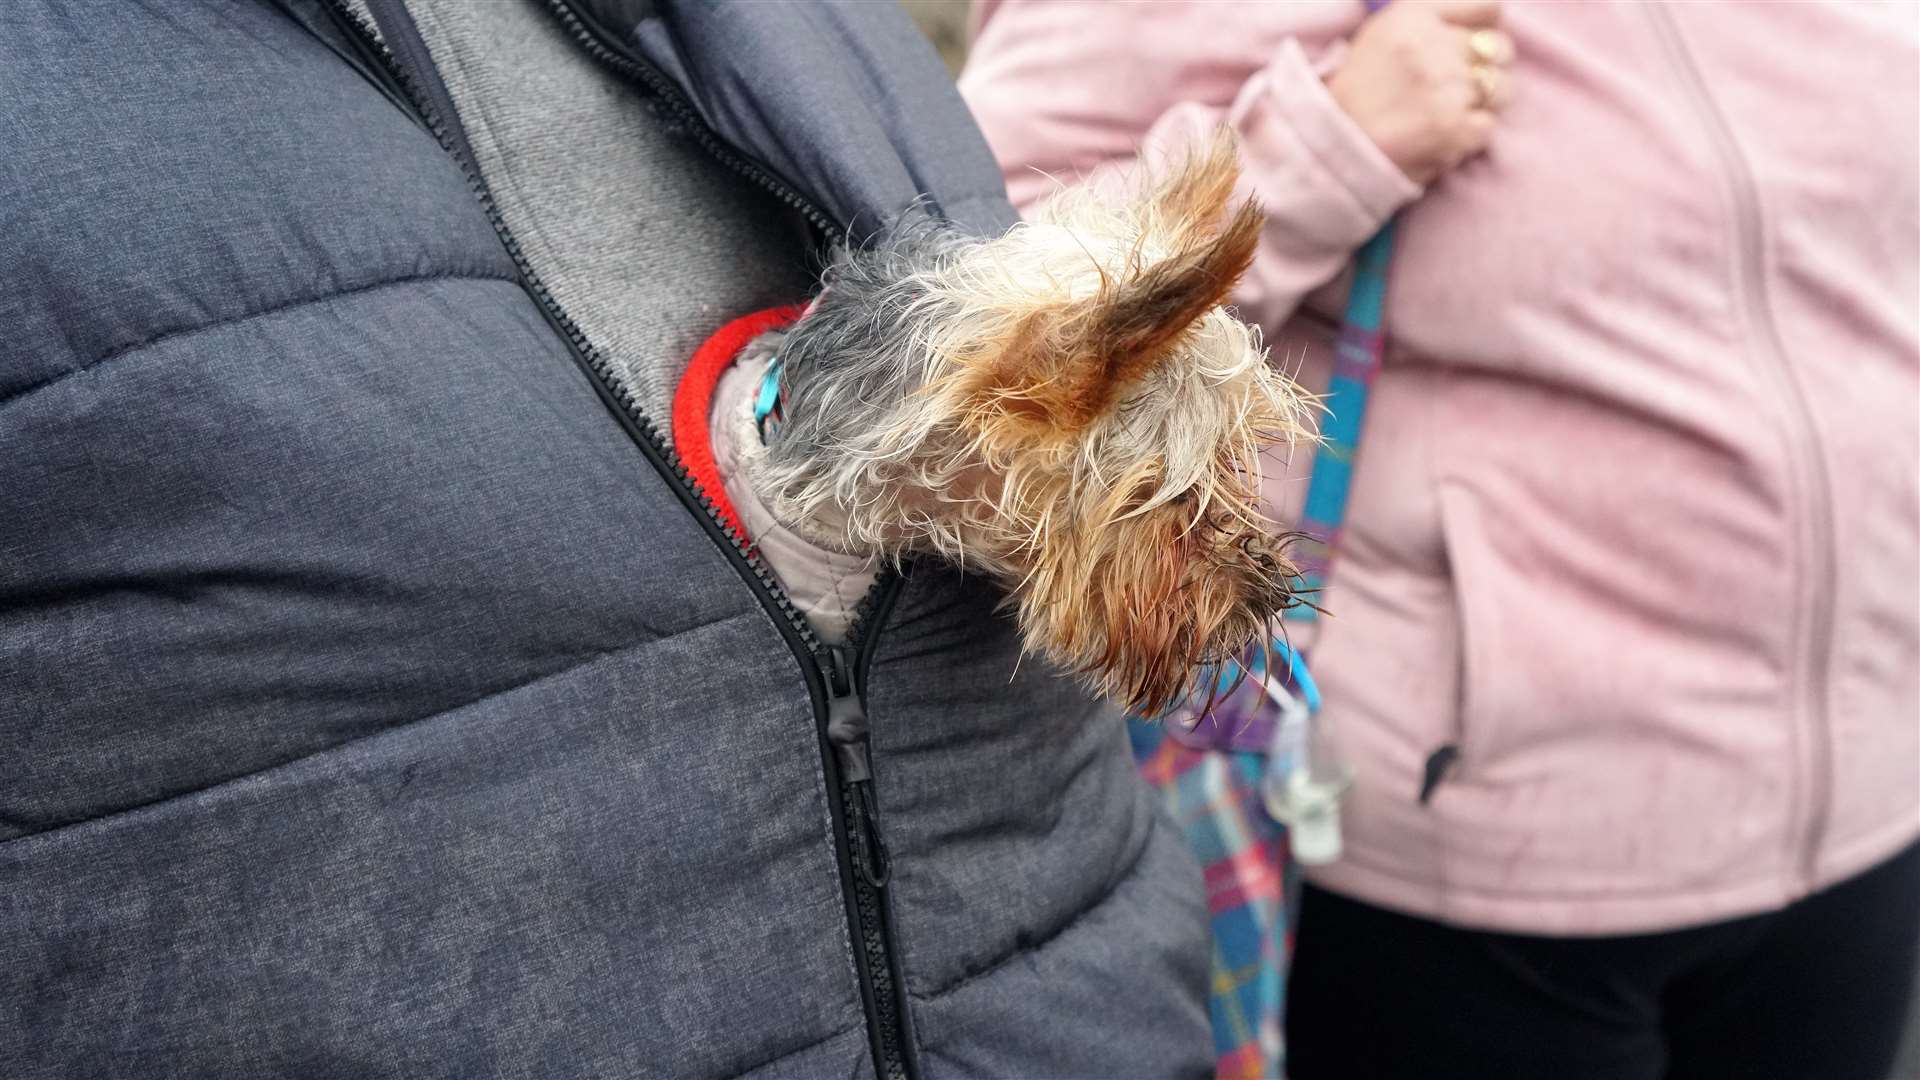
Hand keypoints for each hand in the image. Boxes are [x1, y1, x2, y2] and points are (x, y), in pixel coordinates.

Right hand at [1324, 0, 1515, 186]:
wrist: (1330, 150)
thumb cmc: (1358, 93)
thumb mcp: (1383, 35)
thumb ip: (1434, 19)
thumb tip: (1492, 19)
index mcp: (1412, 16)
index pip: (1487, 6)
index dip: (1486, 28)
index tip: (1473, 48)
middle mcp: (1431, 45)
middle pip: (1499, 48)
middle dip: (1485, 70)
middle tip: (1452, 92)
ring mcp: (1445, 88)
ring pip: (1502, 89)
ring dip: (1481, 105)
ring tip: (1442, 117)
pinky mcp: (1454, 129)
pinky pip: (1487, 128)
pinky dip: (1468, 138)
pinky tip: (1438, 140)